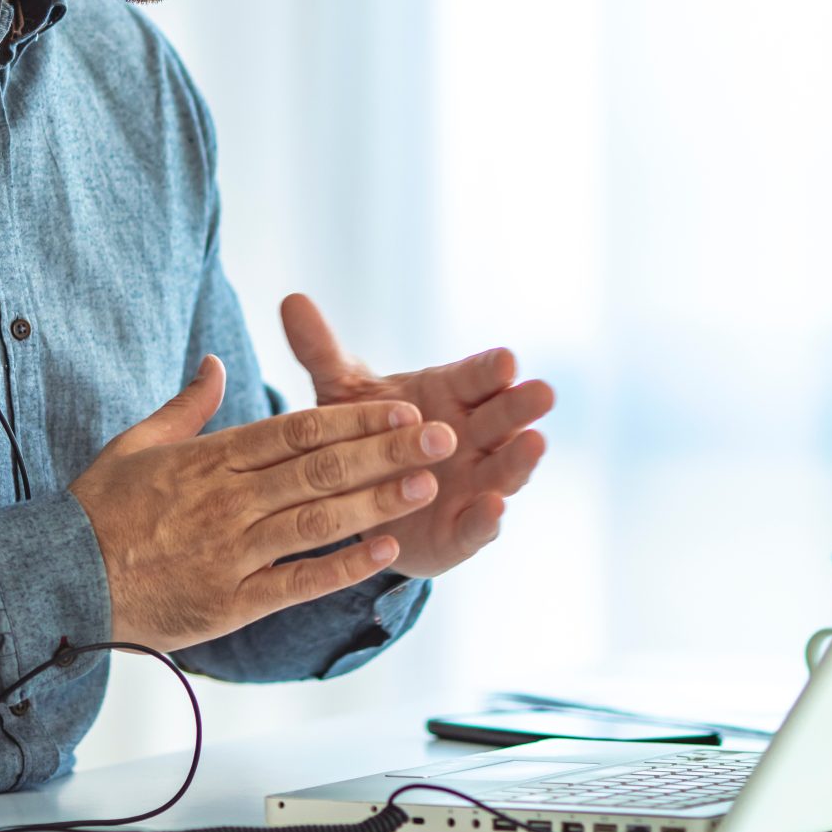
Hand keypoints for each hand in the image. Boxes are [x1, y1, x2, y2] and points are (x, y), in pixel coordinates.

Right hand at [68, 355, 458, 651]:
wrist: (59, 581)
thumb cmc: (99, 511)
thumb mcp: (136, 444)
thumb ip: (186, 405)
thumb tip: (213, 360)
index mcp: (210, 458)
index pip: (297, 431)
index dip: (355, 419)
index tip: (401, 409)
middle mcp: (226, 500)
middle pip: (319, 469)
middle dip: (385, 452)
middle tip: (438, 438)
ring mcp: (230, 551)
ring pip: (315, 520)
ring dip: (374, 502)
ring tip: (426, 486)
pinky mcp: (230, 601)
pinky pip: (295, 582)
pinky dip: (341, 567)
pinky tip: (384, 552)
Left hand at [280, 294, 552, 577]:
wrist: (357, 504)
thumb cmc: (362, 437)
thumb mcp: (340, 395)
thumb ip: (322, 353)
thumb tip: (290, 300)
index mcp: (451, 396)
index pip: (478, 377)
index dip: (492, 369)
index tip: (506, 359)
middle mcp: (473, 437)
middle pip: (503, 417)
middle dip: (521, 405)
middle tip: (542, 392)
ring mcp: (474, 483)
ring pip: (504, 469)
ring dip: (520, 459)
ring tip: (534, 444)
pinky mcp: (462, 531)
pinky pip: (479, 526)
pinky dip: (488, 519)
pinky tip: (494, 508)